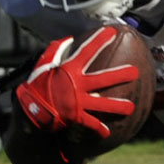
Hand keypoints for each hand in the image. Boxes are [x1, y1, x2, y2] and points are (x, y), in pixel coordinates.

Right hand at [15, 26, 138, 138]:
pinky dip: (99, 129)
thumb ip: (55, 51)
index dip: (99, 40)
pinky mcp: (76, 116)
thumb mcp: (42, 65)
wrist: (29, 109)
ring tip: (131, 107)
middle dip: (120, 75)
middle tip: (135, 72)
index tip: (112, 31)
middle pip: (102, 79)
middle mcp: (77, 85)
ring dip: (117, 106)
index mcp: (69, 70)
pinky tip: (108, 132)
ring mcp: (77, 102)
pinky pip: (90, 123)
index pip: (86, 51)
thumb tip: (68, 38)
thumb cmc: (37, 85)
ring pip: (102, 104)